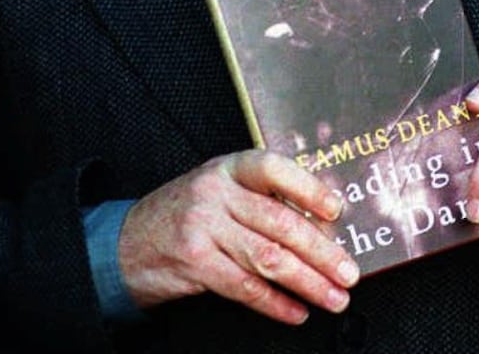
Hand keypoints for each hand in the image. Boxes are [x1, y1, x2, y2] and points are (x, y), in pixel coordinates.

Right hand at [118, 149, 359, 324]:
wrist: (128, 241)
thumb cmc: (187, 212)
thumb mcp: (219, 188)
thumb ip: (259, 197)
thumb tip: (320, 223)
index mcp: (228, 167)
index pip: (273, 169)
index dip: (307, 188)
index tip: (337, 210)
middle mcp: (216, 193)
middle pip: (279, 222)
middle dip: (321, 252)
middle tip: (349, 272)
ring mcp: (203, 228)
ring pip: (268, 257)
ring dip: (307, 282)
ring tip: (334, 297)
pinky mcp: (195, 263)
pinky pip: (244, 287)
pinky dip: (276, 303)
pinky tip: (296, 311)